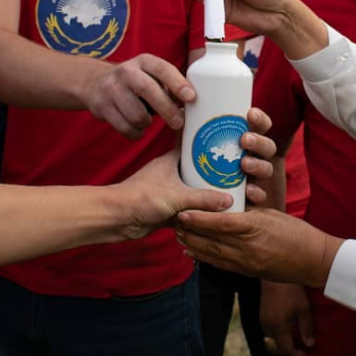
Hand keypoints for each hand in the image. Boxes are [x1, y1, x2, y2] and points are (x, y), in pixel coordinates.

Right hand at [85, 53, 195, 137]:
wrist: (95, 83)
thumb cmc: (134, 82)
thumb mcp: (150, 75)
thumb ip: (169, 86)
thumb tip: (191, 103)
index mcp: (143, 61)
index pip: (162, 69)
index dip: (177, 83)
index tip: (191, 97)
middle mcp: (126, 72)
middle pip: (148, 90)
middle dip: (167, 109)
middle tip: (178, 122)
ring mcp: (111, 88)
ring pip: (136, 114)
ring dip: (147, 123)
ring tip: (148, 121)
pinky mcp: (101, 106)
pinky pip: (125, 127)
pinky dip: (136, 133)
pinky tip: (138, 128)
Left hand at [117, 108, 274, 239]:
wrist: (116, 219)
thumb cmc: (141, 198)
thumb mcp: (177, 196)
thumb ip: (204, 198)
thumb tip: (230, 199)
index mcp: (172, 160)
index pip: (193, 142)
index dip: (209, 138)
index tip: (227, 136)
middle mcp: (172, 172)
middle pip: (199, 166)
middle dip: (216, 168)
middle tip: (239, 169)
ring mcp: (170, 190)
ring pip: (196, 188)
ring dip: (210, 191)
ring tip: (234, 191)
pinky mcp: (168, 209)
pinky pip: (190, 207)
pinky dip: (201, 210)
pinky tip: (218, 212)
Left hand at [176, 207, 341, 289]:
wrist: (312, 260)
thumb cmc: (296, 232)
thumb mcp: (272, 214)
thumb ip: (248, 210)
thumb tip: (227, 203)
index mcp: (255, 227)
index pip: (221, 223)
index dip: (199, 218)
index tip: (183, 210)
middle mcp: (247, 247)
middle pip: (211, 239)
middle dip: (190, 231)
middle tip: (173, 220)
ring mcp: (246, 262)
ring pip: (212, 254)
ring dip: (193, 245)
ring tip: (178, 235)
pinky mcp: (247, 272)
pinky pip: (220, 265)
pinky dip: (203, 258)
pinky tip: (192, 252)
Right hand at [261, 280, 314, 355]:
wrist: (276, 271)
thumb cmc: (291, 290)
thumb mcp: (304, 309)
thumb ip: (306, 328)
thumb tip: (310, 344)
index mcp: (279, 328)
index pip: (286, 351)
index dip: (297, 355)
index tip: (307, 353)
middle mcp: (268, 327)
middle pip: (276, 349)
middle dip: (289, 353)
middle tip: (302, 350)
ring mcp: (263, 320)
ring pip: (271, 340)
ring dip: (282, 344)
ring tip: (295, 339)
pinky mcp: (262, 313)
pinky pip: (268, 331)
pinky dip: (277, 335)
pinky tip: (287, 328)